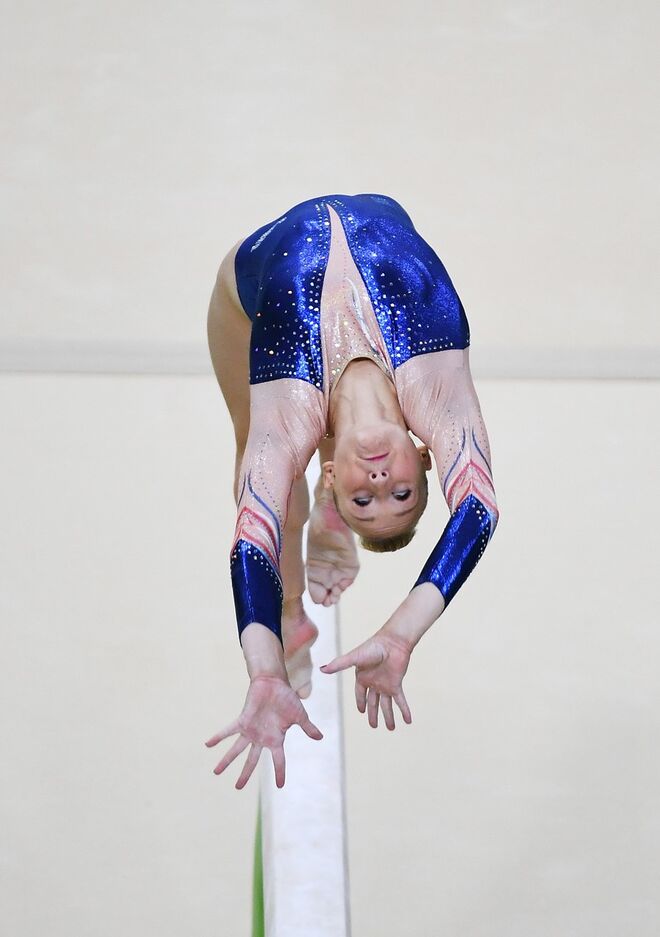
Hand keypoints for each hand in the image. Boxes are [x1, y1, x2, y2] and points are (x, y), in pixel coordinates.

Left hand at [205, 674, 322, 788]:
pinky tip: (208, 744)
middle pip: (252, 760)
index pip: (279, 761)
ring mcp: (251, 730)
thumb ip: (308, 728)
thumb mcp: (300, 716)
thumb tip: (320, 737)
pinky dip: (218, 737)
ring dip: (226, 761)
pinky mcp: (243, 721)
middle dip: (245, 774)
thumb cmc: (287, 698)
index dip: (280, 773)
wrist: (274, 682)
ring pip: (237, 750)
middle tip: (237, 787)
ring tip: (216, 772)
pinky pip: (228, 731)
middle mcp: (261, 738)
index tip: (281, 786)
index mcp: (276, 739)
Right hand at [320, 631, 412, 729]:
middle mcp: (374, 682)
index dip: (360, 702)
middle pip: (373, 702)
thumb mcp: (353, 658)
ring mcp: (385, 684)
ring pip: (386, 705)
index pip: (360, 693)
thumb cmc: (373, 647)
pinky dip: (404, 711)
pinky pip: (400, 701)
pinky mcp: (396, 685)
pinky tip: (408, 721)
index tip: (361, 712)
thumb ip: (339, 665)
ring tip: (391, 728)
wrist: (392, 642)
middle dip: (373, 714)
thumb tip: (322, 669)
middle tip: (374, 726)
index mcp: (363, 676)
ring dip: (389, 717)